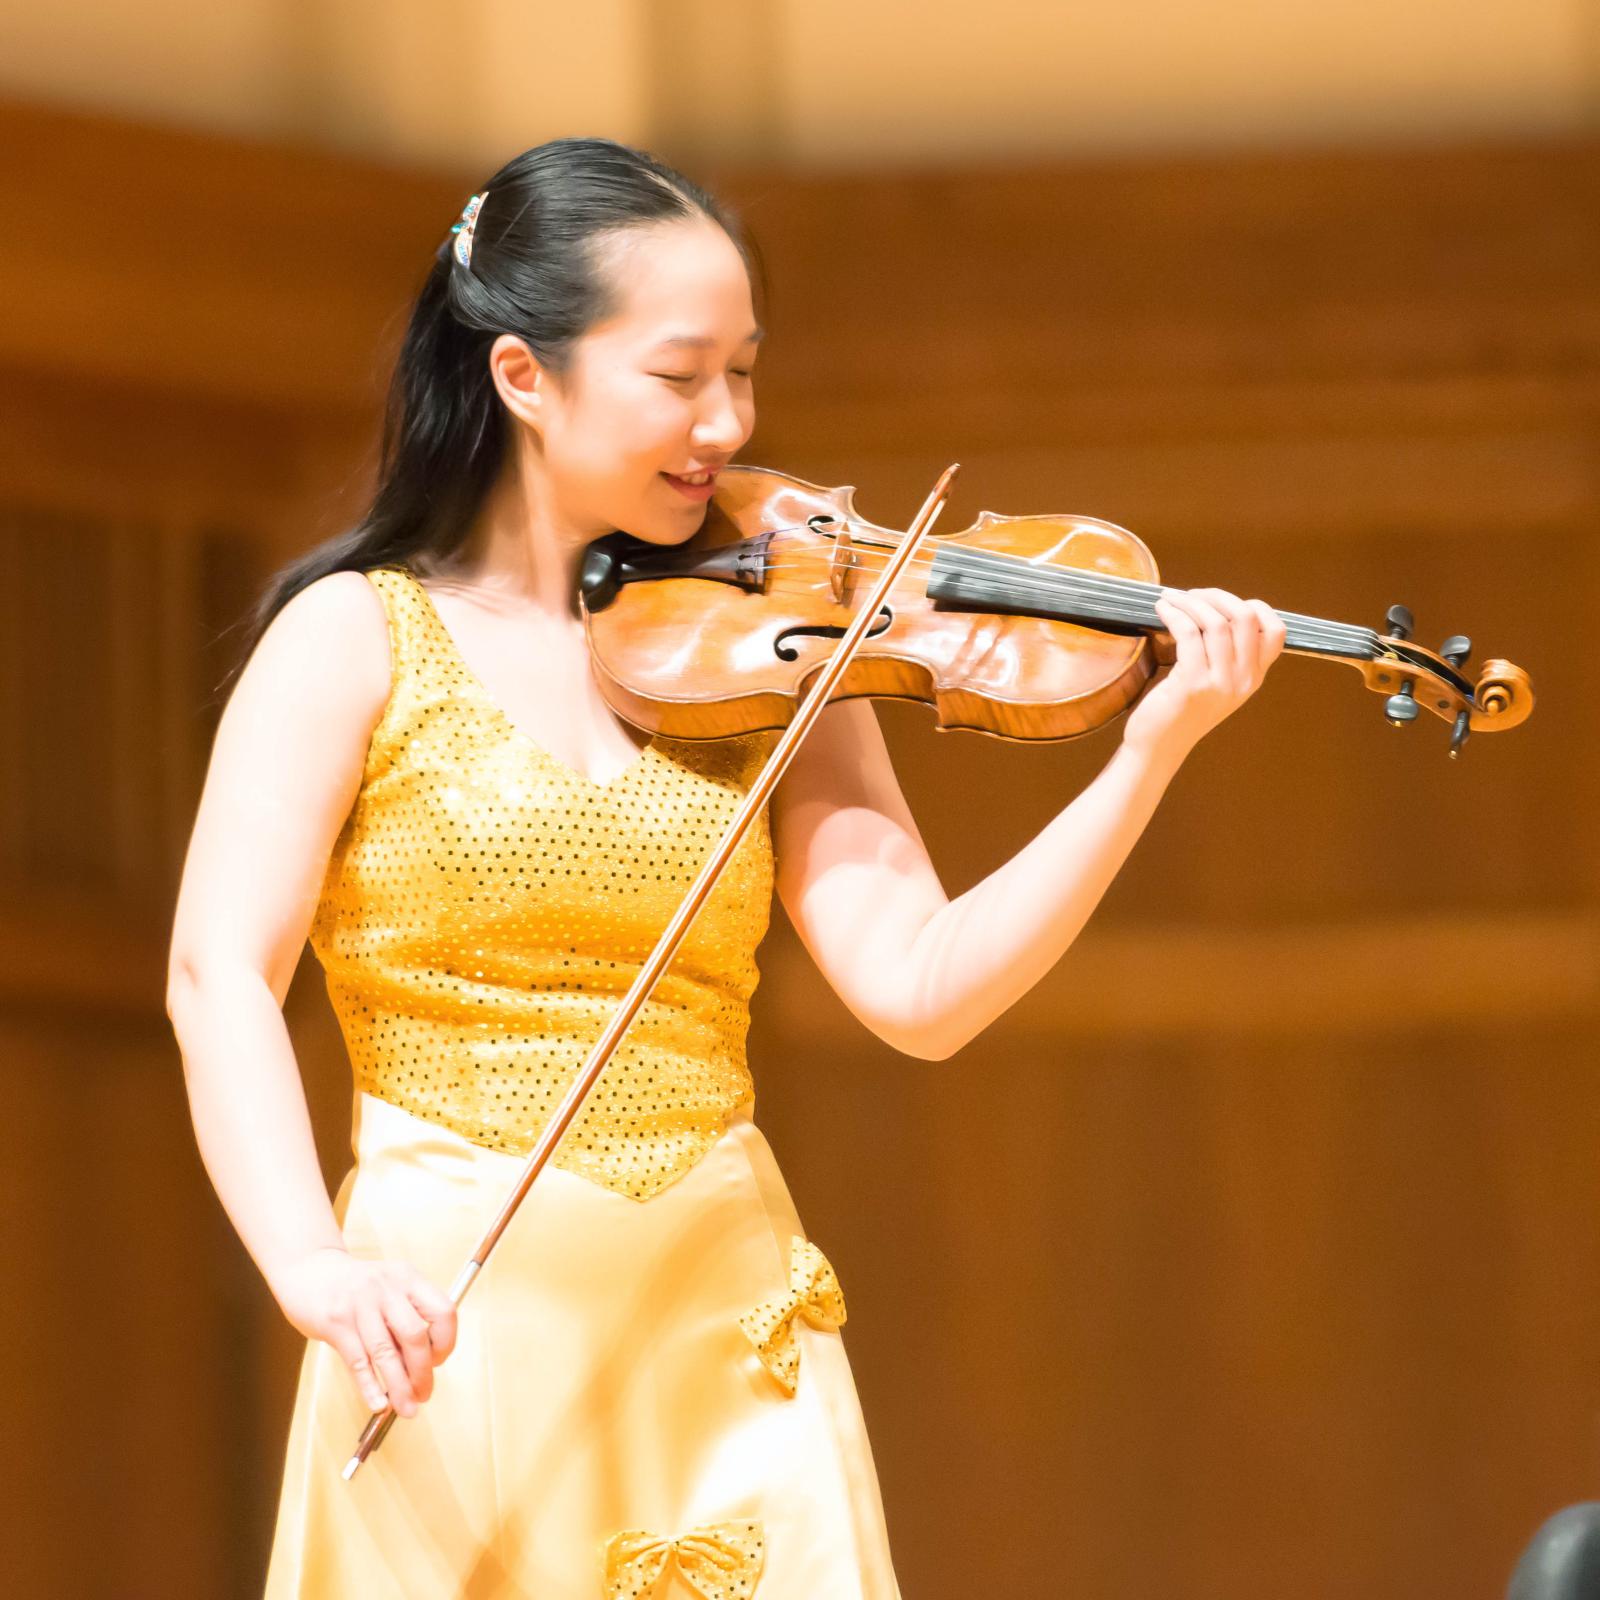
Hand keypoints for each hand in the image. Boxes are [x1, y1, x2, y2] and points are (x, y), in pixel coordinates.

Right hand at [271, 1246, 457, 1416]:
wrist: (309, 1270)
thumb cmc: (356, 1286)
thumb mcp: (389, 1289)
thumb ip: (406, 1320)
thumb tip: (424, 1366)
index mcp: (408, 1278)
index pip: (443, 1311)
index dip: (445, 1341)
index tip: (438, 1361)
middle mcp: (386, 1287)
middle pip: (415, 1336)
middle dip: (422, 1372)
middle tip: (424, 1394)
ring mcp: (359, 1304)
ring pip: (385, 1353)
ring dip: (399, 1387)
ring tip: (407, 1407)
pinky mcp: (335, 1322)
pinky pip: (357, 1361)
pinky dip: (369, 1386)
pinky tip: (378, 1403)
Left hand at [1121, 587, 1285, 762]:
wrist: (1159, 746)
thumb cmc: (1181, 709)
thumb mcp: (1217, 684)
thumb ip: (1228, 654)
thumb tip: (1217, 607)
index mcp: (1254, 678)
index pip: (1276, 632)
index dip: (1252, 606)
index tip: (1222, 601)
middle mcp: (1243, 680)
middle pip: (1246, 617)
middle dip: (1216, 596)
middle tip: (1191, 594)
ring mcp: (1220, 683)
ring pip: (1215, 622)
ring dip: (1190, 601)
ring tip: (1171, 598)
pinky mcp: (1192, 684)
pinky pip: (1188, 633)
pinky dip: (1174, 613)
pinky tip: (1162, 609)